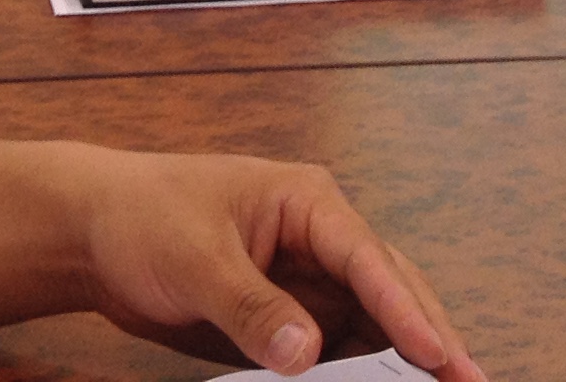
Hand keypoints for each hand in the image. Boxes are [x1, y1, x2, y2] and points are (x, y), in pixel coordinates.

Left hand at [73, 151, 481, 380]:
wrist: (94, 232)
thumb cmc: (145, 217)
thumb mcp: (196, 258)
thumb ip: (251, 307)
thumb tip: (306, 353)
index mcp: (307, 202)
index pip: (369, 259)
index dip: (407, 310)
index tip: (439, 354)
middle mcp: (320, 240)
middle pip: (391, 290)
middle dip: (431, 336)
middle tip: (471, 381)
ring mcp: (309, 281)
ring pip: (374, 323)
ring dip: (406, 358)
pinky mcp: (290, 316)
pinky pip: (338, 348)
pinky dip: (363, 373)